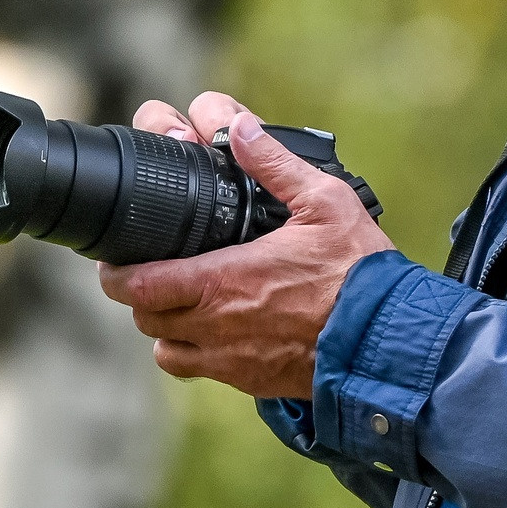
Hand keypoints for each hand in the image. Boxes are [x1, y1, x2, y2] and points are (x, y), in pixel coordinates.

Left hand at [97, 93, 393, 397]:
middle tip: (151, 271)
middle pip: (144, 317)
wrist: (390, 342)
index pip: (138, 285)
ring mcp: (232, 360)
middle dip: (140, 293)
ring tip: (182, 302)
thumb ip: (274, 164)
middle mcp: (217, 326)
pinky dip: (195, 353)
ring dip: (165, 326)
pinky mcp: (252, 382)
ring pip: (167, 349)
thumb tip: (238, 125)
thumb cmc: (359, 274)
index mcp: (223, 281)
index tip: (118, 258)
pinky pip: (201, 372)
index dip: (117, 272)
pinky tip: (217, 330)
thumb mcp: (324, 203)